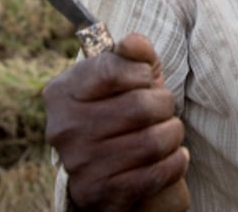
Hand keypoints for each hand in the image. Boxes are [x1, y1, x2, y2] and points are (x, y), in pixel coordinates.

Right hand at [44, 33, 189, 211]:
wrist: (105, 170)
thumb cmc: (120, 110)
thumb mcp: (125, 77)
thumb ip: (132, 53)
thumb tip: (134, 43)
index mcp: (62, 92)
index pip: (112, 70)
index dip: (141, 72)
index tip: (146, 78)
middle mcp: (65, 129)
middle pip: (140, 106)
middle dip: (164, 104)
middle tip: (162, 109)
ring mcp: (80, 164)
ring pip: (152, 141)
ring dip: (172, 134)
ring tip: (168, 132)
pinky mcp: (100, 194)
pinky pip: (157, 173)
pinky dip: (175, 162)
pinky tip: (173, 156)